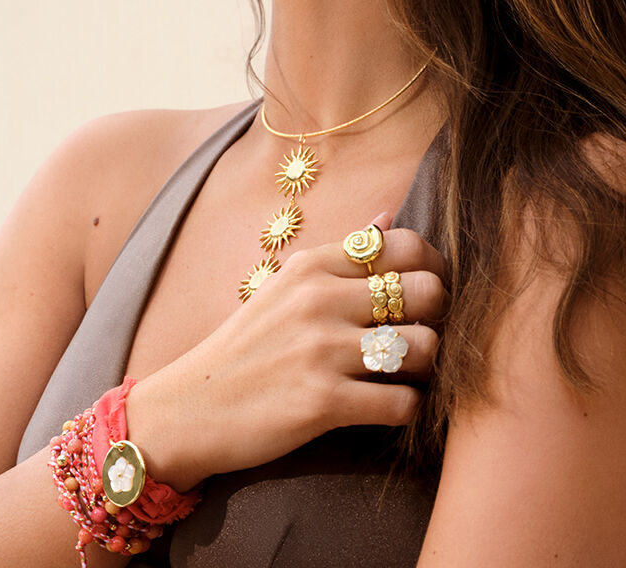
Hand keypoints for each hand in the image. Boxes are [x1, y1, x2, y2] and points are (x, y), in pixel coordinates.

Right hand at [126, 212, 449, 490]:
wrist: (187, 409)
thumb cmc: (246, 347)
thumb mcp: (286, 286)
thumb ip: (342, 253)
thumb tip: (387, 215)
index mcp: (313, 265)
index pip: (406, 245)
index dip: (433, 268)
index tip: (427, 294)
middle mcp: (320, 298)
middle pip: (427, 291)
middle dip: (438, 317)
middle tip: (422, 336)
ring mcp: (322, 349)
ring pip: (424, 348)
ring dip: (425, 368)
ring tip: (405, 376)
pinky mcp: (322, 401)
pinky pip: (402, 404)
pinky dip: (407, 410)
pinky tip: (388, 408)